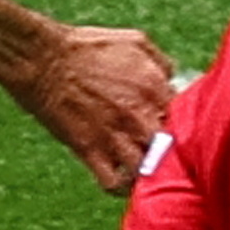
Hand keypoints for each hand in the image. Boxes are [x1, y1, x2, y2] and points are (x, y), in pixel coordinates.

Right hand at [5, 22, 178, 189]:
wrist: (42, 58)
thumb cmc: (86, 46)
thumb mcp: (134, 41)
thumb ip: (161, 62)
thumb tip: (173, 79)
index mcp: (156, 88)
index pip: (187, 119)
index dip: (181, 125)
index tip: (170, 127)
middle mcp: (141, 116)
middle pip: (172, 148)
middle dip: (169, 151)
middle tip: (159, 151)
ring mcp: (116, 136)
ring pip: (147, 171)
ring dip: (147, 172)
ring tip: (142, 168)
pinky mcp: (90, 150)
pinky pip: (114, 184)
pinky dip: (120, 187)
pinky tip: (120, 179)